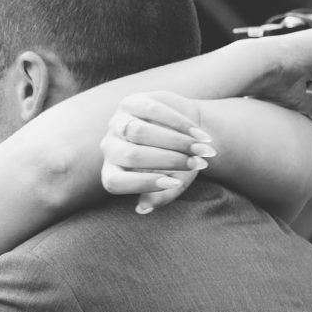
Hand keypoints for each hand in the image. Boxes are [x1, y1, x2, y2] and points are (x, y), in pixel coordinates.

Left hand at [100, 93, 214, 211]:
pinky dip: (179, 123)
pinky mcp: (131, 102)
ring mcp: (117, 123)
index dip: (144, 183)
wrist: (187, 133)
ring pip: (139, 132)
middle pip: (131, 155)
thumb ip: (161, 196)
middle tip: (198, 163)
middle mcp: (109, 147)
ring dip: (176, 141)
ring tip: (202, 149)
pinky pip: (153, 111)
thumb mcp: (173, 182)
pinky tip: (199, 134)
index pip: (115, 182)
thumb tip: (142, 208)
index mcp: (112, 172)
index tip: (175, 181)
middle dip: (168, 160)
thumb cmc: (178, 165)